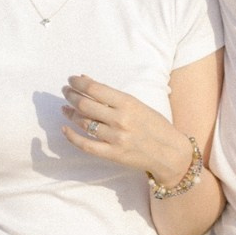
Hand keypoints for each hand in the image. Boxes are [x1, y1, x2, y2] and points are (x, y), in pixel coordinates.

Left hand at [60, 74, 192, 185]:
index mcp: (128, 103)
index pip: (94, 89)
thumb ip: (111, 94)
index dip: (78, 83)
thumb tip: (85, 80)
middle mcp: (120, 120)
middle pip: (85, 105)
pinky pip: (85, 145)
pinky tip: (65, 129)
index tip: (71, 80)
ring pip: (83, 123)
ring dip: (70, 113)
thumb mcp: (137, 104)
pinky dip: (72, 136)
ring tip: (65, 107)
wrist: (170, 152)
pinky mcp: (112, 154)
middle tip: (65, 91)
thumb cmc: (154, 125)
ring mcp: (115, 138)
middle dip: (71, 95)